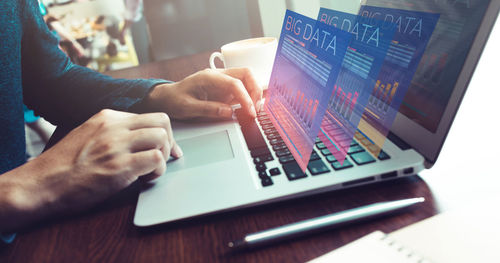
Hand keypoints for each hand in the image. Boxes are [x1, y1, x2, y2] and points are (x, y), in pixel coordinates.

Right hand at [0, 109, 180, 230]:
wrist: (41, 184)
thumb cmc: (63, 166)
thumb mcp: (87, 135)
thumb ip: (111, 132)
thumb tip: (137, 138)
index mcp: (106, 117)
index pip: (149, 116)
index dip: (162, 133)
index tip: (165, 147)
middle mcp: (114, 126)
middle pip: (161, 120)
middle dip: (169, 139)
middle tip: (167, 157)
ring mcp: (117, 145)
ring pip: (161, 137)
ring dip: (163, 156)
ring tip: (151, 170)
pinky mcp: (120, 166)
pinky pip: (156, 159)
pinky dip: (158, 171)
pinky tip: (146, 179)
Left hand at [146, 68, 262, 119]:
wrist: (166, 98)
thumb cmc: (174, 100)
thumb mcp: (187, 108)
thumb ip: (208, 109)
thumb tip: (229, 112)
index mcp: (209, 77)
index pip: (235, 83)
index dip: (245, 97)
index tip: (250, 111)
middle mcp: (218, 76)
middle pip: (246, 74)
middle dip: (255, 90)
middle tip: (255, 109)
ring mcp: (222, 81)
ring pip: (247, 79)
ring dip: (254, 93)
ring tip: (253, 110)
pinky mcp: (224, 89)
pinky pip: (242, 89)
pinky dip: (249, 97)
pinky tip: (248, 109)